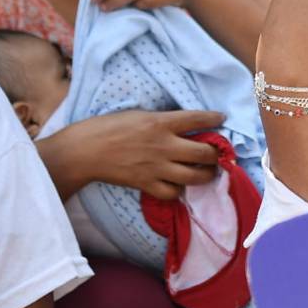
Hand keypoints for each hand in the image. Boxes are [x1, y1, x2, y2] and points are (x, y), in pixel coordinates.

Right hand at [84, 109, 225, 200]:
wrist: (86, 150)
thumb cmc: (110, 127)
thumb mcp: (140, 115)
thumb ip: (164, 121)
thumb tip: (184, 126)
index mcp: (161, 122)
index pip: (198, 119)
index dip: (214, 118)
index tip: (221, 118)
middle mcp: (164, 145)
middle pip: (205, 153)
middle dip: (216, 154)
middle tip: (216, 153)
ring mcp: (157, 167)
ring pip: (195, 177)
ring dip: (206, 174)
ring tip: (207, 171)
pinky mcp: (147, 184)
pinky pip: (173, 193)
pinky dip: (180, 190)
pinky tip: (179, 183)